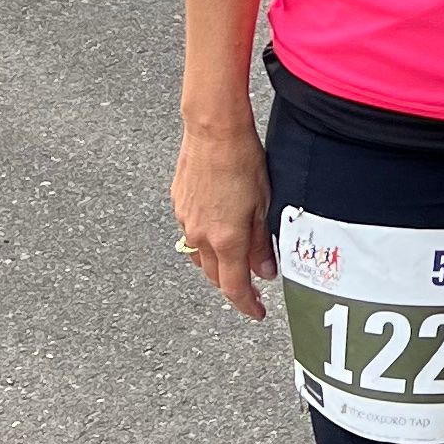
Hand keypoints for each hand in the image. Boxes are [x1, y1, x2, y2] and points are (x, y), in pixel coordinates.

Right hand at [171, 118, 273, 320]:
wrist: (212, 130)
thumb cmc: (243, 160)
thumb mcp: (263, 205)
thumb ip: (262, 243)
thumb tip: (265, 271)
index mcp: (225, 240)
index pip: (234, 288)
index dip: (246, 305)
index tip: (257, 312)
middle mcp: (200, 236)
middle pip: (214, 276)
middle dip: (232, 286)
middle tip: (250, 288)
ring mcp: (186, 220)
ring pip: (200, 256)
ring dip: (217, 264)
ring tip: (235, 260)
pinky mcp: (178, 204)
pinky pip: (191, 233)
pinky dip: (205, 240)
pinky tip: (218, 229)